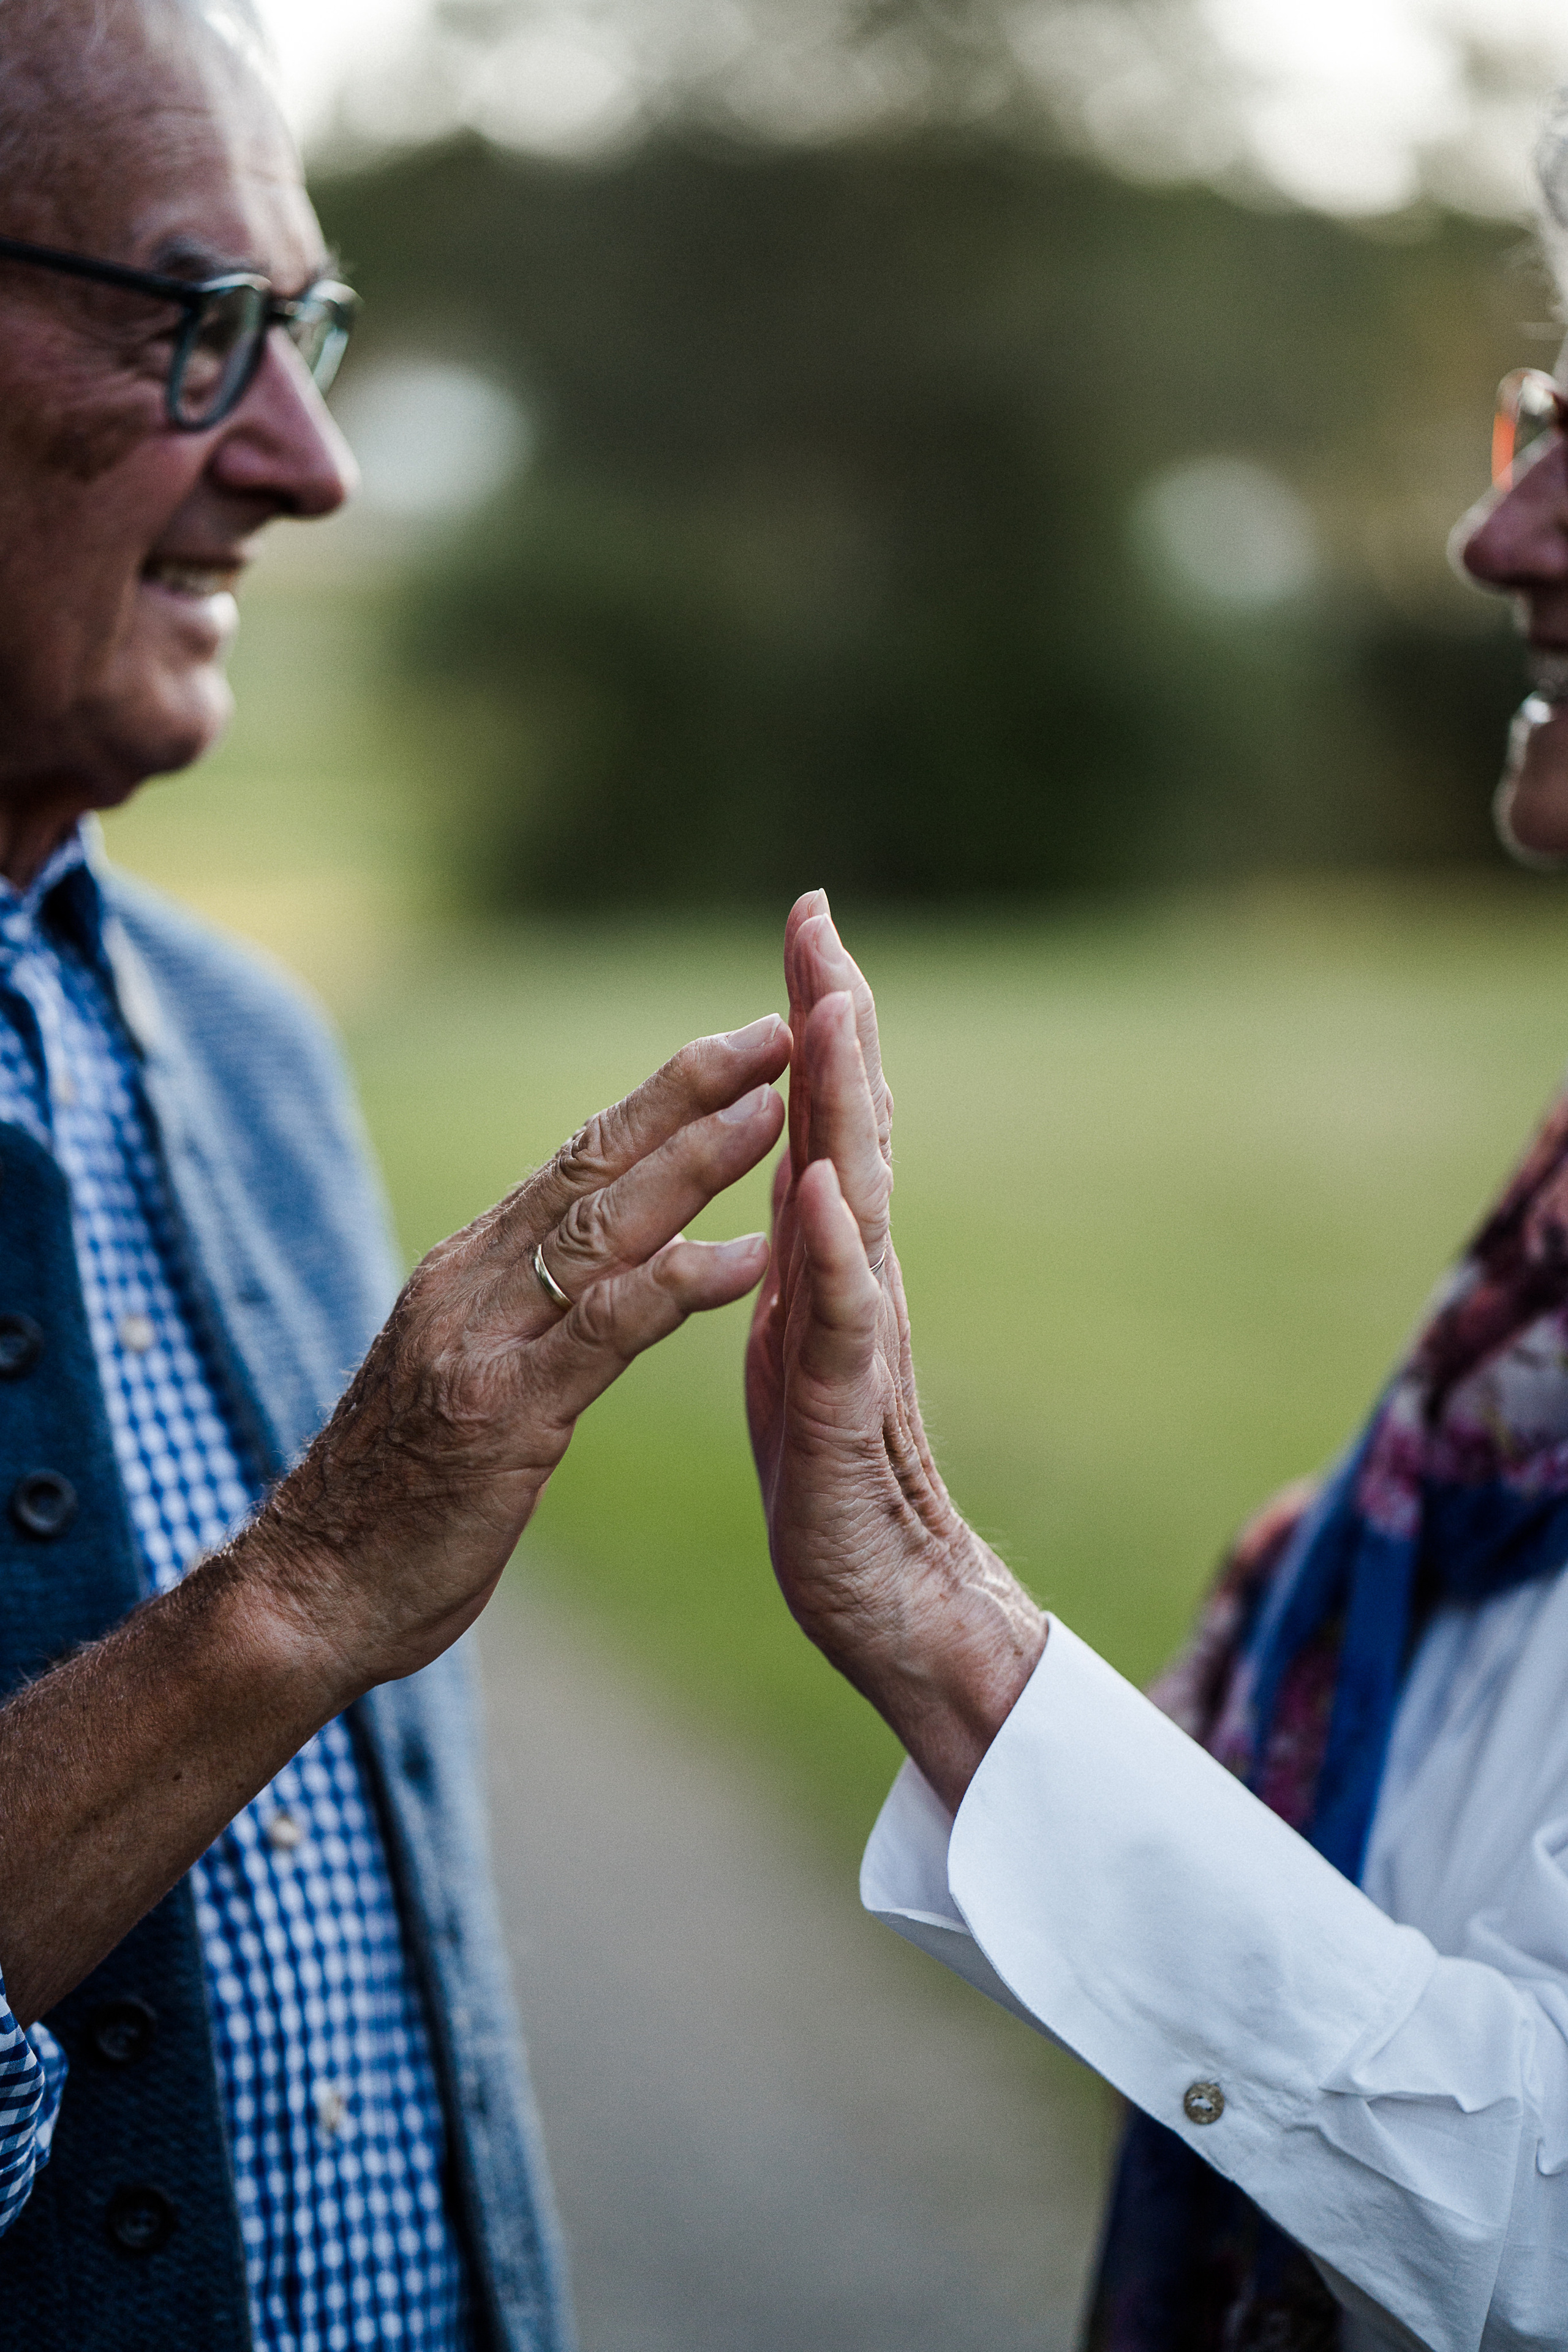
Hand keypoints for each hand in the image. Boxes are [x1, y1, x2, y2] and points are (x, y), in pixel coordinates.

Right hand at [0, 1015, 790, 2028]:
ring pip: (602, 1226)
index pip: (578, 1159)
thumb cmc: (394, 1497)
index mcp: (469, 1271)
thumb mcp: (460, 1376)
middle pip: (594, 1162)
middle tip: (778, 1032)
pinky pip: (604, 1331)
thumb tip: (576, 1265)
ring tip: (779, 1111)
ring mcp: (481, 1343)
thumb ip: (513, 1313)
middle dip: (689, 1091)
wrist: (308, 1594)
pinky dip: (679, 1284)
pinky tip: (750, 1257)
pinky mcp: (501, 1415)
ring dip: (695, 1161)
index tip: (742, 1047)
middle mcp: (472, 1284)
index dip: (663, 1097)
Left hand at [746, 895, 1045, 1812]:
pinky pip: (840, 1322)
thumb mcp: (799, 1342)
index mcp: (828, 1261)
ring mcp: (859, 1340)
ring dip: (845, 1104)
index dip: (814, 1020)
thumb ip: (804, 1257)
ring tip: (832, 1012)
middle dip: (834, 1018)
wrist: (891, 1603)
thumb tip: (797, 1174)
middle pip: (851, 1128)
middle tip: (820, 919)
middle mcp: (857, 1280)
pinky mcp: (844, 1414)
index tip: (805, 923)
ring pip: (855, 1201)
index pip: (823, 1118)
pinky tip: (819, 1189)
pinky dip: (833, 1251)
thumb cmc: (835, 1478)